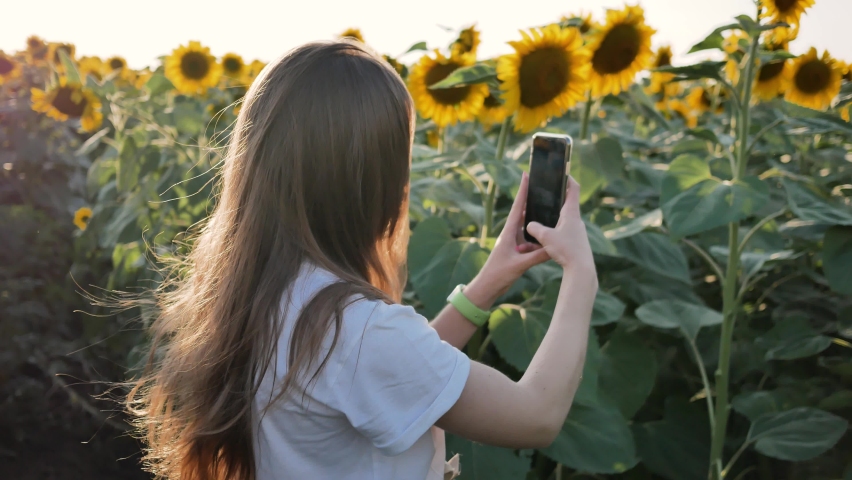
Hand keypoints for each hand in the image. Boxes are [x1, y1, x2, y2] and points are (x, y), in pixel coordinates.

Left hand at [466, 172, 550, 306]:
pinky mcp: (516, 250)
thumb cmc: (498, 275)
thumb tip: (554, 247)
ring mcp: (513, 241)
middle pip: (522, 211)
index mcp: (509, 232)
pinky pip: (529, 238)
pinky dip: (537, 235)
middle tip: (541, 185)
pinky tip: (545, 233)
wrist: (487, 287)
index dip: (522, 191)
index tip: (525, 175)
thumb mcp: (520, 265)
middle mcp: (510, 234)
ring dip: (535, 216)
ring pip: (527, 225)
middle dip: (530, 198)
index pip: (517, 207)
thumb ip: (537, 256)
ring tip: (547, 205)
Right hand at [525, 176, 595, 274]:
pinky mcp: (576, 242)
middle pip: (567, 203)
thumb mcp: (546, 237)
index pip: (573, 188)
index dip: (568, 178)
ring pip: (564, 219)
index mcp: (571, 213)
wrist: (581, 269)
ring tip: (541, 220)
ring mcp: (577, 231)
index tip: (562, 173)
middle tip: (545, 196)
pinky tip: (546, 239)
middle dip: (556, 199)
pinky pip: (564, 231)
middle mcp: (576, 220)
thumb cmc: (566, 249)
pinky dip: (555, 231)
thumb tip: (529, 225)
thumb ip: (534, 228)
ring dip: (554, 218)